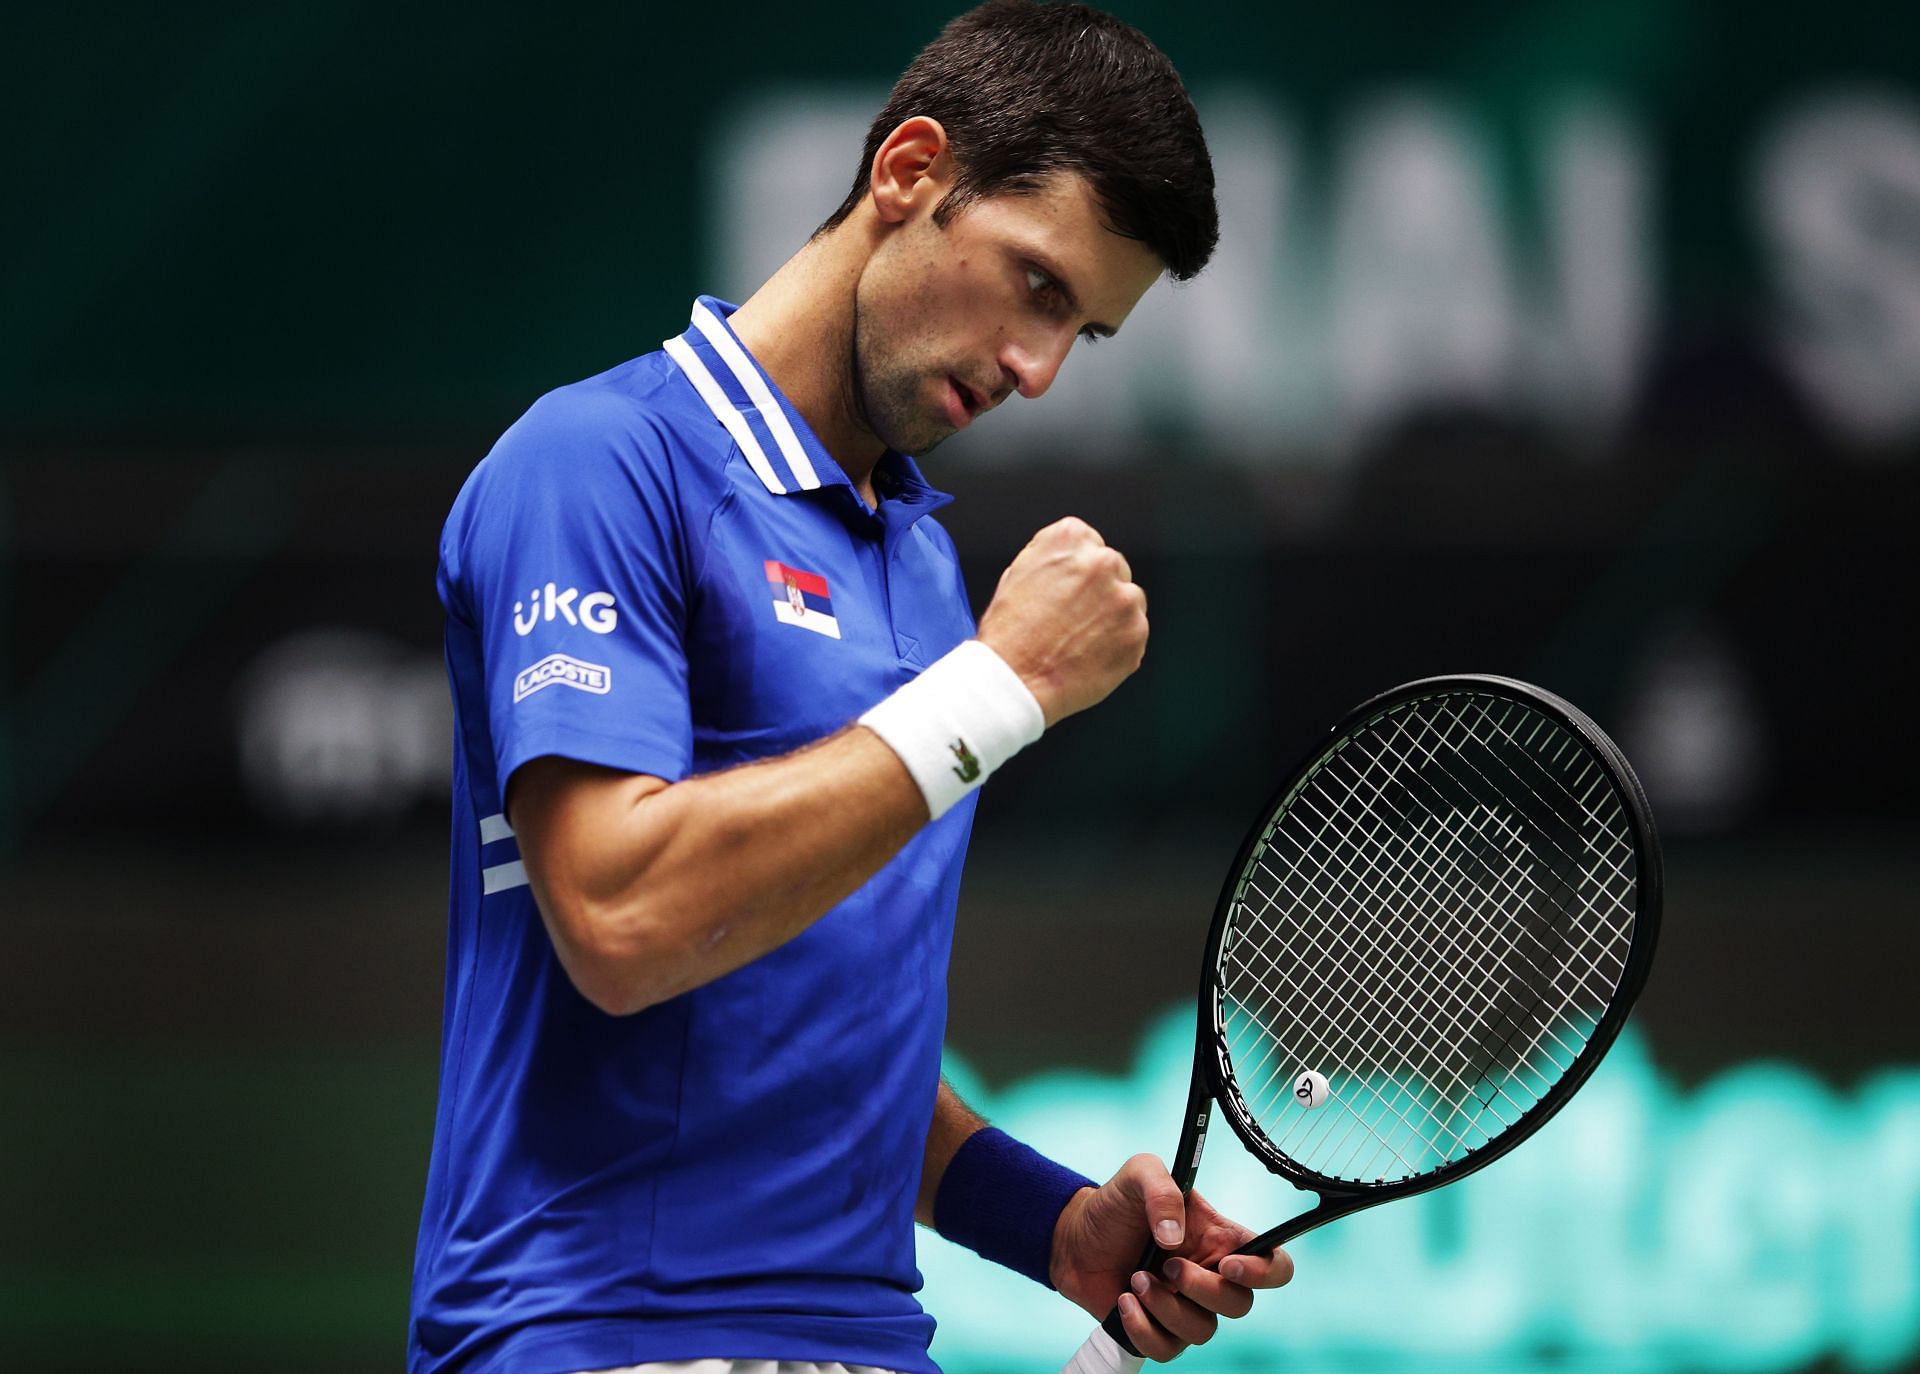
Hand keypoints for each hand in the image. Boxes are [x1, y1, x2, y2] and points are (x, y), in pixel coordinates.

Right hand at [975, 517, 1146, 726]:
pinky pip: (1134, 634)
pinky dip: (1118, 645)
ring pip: (1129, 601)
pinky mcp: (1136, 633)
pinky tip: (1089, 656)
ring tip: (1078, 641)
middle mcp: (1102, 561)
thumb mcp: (1018, 574)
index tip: (1066, 591)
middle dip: (1099, 592)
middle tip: (1072, 620)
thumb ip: (1053, 560)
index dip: (1075, 572)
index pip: (1088, 544)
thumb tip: (1073, 564)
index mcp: (1069, 539)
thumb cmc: (1008, 634)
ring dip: (1112, 617)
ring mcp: (1124, 598)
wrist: (1013, 681)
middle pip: (1114, 569)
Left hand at [1049, 1154, 1293, 1361]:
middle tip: (1167, 1265)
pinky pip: (1168, 1349)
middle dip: (1202, 1289)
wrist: (1074, 1238)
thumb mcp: (1139, 1174)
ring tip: (1135, 1279)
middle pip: (1240, 1305)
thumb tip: (1174, 1237)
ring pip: (1203, 1331)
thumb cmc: (1115, 1204)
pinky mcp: (1158, 1329)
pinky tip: (1124, 1302)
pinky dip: (1144, 1329)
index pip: (1274, 1264)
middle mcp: (1210, 1276)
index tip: (1229, 1265)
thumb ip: (1163, 1189)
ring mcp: (1186, 1306)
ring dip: (1167, 1308)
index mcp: (1220, 1239)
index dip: (1265, 1272)